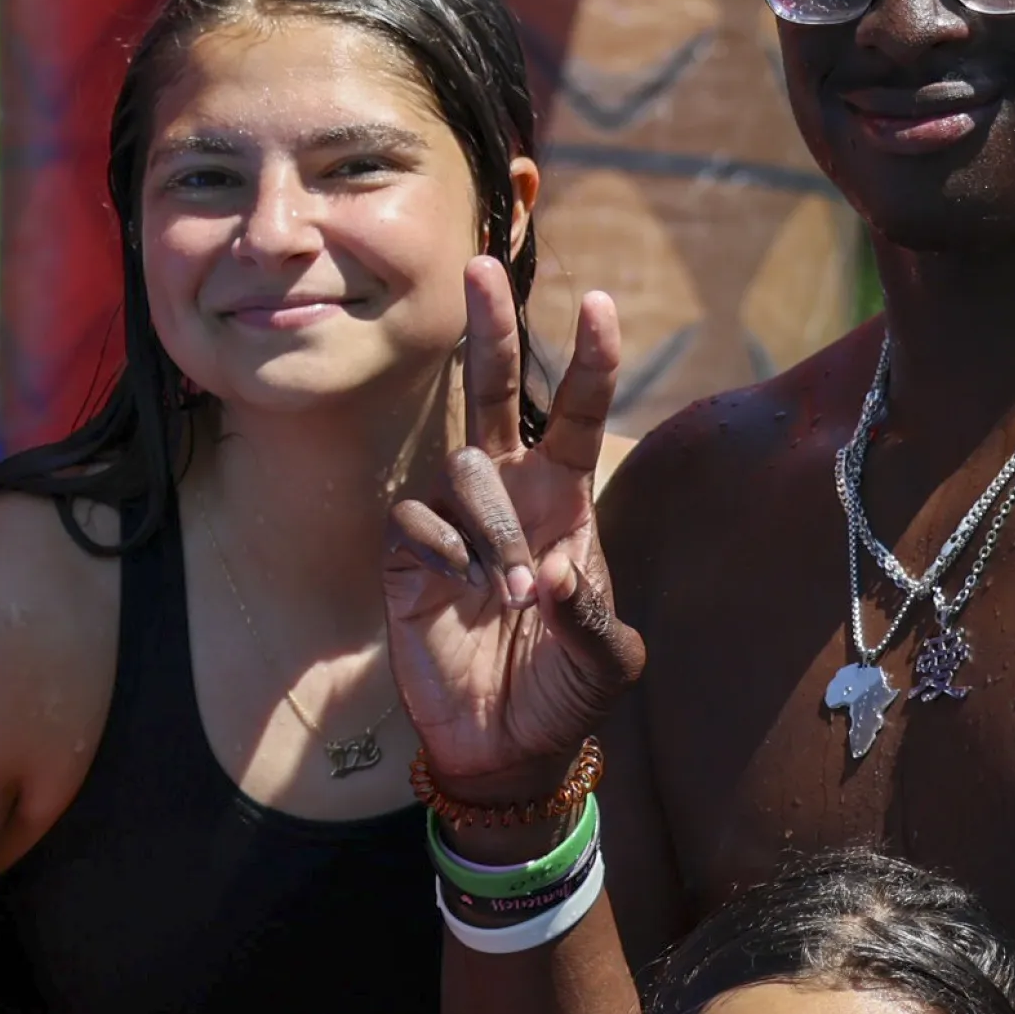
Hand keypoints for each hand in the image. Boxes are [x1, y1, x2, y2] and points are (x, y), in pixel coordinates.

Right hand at [383, 260, 645, 819]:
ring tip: (514, 596)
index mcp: (565, 500)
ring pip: (465, 471)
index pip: (573, 413)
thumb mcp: (606, 660)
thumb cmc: (565, 694)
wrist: (505, 747)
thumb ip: (593, 614)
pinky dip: (446, 550)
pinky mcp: (407, 554)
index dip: (588, 360)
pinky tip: (460, 589)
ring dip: (496, 528)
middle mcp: (508, 494)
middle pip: (493, 391)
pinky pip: (418, 519)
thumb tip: (555, 568)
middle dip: (492, 328)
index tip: (598, 302)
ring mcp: (453, 520)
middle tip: (482, 266)